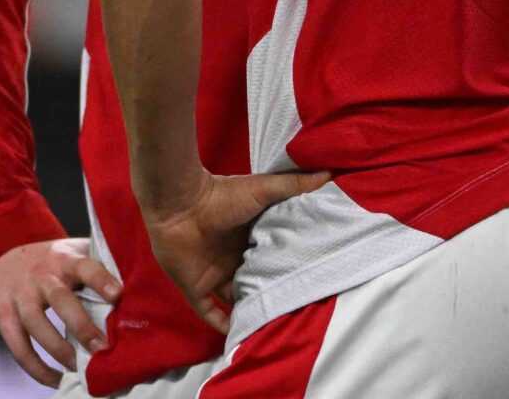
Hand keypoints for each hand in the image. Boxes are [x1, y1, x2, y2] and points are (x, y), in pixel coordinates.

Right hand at [0, 237, 122, 388]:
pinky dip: (37, 368)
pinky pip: (18, 347)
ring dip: (60, 350)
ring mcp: (19, 295)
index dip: (101, 279)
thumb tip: (140, 283)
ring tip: (80, 369)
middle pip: (60, 299)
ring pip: (37, 325)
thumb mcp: (71, 252)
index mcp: (65, 259)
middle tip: (102, 348)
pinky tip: (55, 380)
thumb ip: (98, 262)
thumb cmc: (50, 261)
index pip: (85, 265)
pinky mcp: (2, 316)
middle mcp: (41, 275)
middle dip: (82, 325)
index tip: (119, 295)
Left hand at [142, 168, 330, 333]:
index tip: (309, 274)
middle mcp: (232, 256)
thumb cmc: (222, 196)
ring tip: (272, 324)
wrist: (180, 205)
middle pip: (254, 278)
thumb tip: (329, 173)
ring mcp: (213, 273)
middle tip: (296, 305)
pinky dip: (221, 324)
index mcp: (248, 235)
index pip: (270, 254)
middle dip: (269, 290)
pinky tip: (237, 334)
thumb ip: (293, 184)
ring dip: (248, 309)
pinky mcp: (195, 288)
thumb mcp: (264, 189)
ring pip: (235, 298)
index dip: (286, 264)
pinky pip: (209, 313)